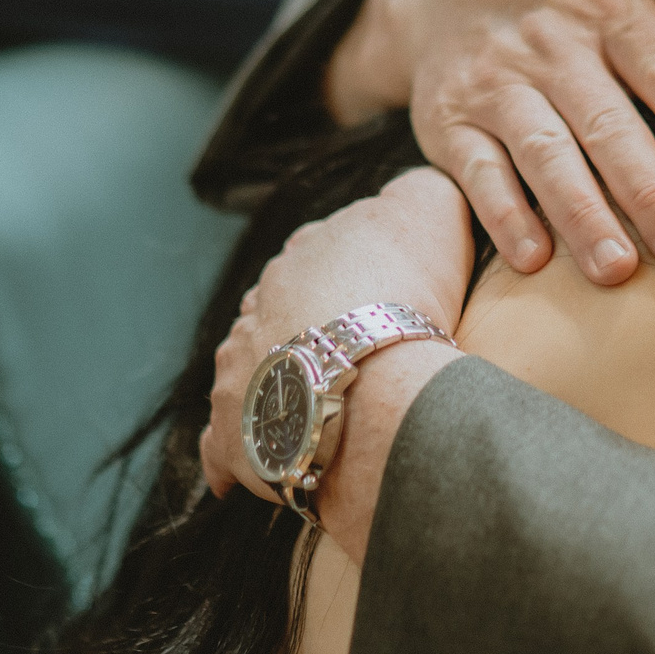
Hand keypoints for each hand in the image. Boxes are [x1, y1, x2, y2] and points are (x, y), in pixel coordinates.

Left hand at [201, 168, 475, 518]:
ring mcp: (241, 369)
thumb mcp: (429, 210)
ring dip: (274, 384)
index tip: (381, 300)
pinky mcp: (235, 430)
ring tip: (314, 409)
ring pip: (251, 371)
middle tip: (349, 358)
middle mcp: (259, 307)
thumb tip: (418, 188)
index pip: (318, 257)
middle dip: (304, 329)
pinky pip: (225, 445)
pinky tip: (257, 465)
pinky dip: (234, 456)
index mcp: (302, 257)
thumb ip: (420, 191)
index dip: (351, 278)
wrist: (373, 379)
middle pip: (278, 313)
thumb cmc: (405, 294)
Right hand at [348, 0, 654, 285]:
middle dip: (648, 192)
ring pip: (545, 155)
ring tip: (617, 271)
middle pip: (607, 124)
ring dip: (581, 216)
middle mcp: (550, 44)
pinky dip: (503, 216)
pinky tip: (533, 261)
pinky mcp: (448, 122)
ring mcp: (495, 84)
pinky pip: (478, 172)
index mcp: (608, 4)